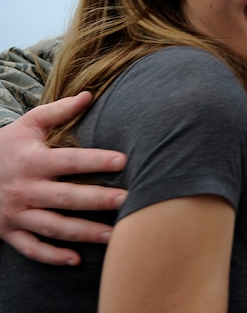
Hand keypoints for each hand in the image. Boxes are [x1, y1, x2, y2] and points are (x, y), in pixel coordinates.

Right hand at [0, 92, 126, 264]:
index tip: (123, 160)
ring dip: (83, 233)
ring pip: (53, 227)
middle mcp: (24, 189)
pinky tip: (76, 259)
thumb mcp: (27, 125)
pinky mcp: (9, 232)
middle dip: (96, 200)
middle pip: (65, 198)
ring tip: (114, 237)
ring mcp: (16, 214)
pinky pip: (31, 248)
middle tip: (127, 201)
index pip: (68, 161)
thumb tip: (89, 95)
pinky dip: (52, 256)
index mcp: (32, 161)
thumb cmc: (5, 146)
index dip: (95, 161)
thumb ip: (58, 112)